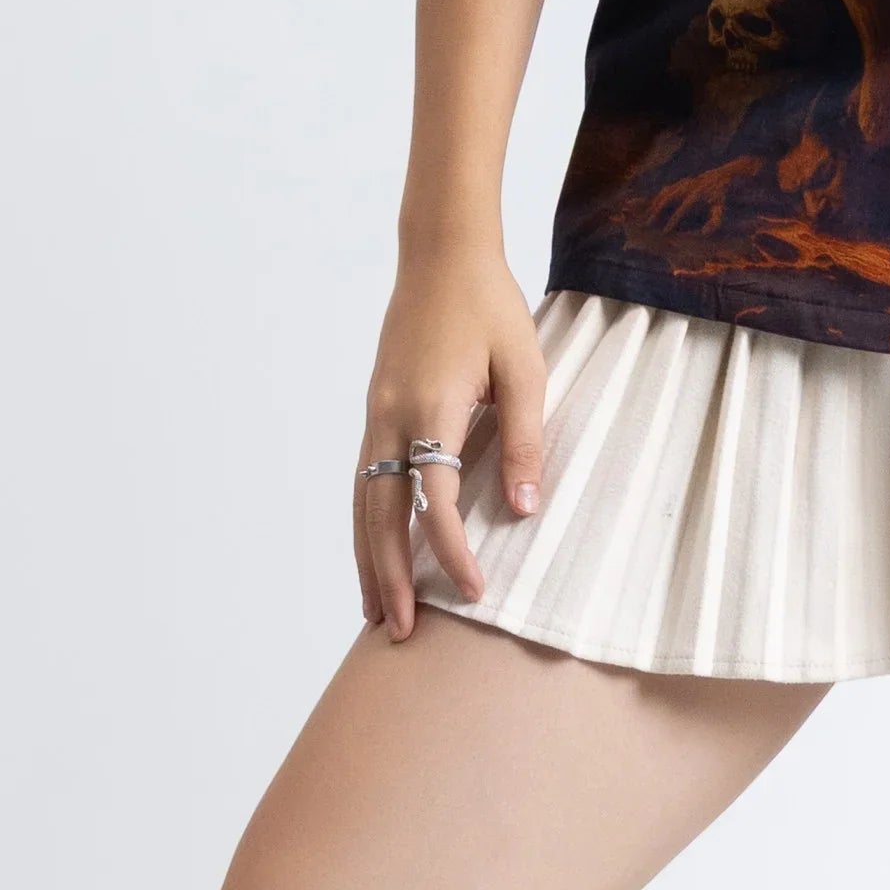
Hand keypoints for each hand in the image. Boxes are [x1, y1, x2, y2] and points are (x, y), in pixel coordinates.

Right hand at [355, 241, 544, 639]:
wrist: (442, 255)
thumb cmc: (491, 308)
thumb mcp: (527, 370)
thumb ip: (527, 442)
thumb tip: (524, 513)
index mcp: (431, 407)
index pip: (435, 500)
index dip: (452, 552)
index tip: (475, 591)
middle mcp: (391, 416)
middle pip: (380, 515)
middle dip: (389, 577)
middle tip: (398, 634)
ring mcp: (375, 413)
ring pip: (362, 502)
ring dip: (367, 560)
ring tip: (374, 612)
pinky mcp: (374, 410)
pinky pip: (362, 479)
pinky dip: (364, 524)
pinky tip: (373, 552)